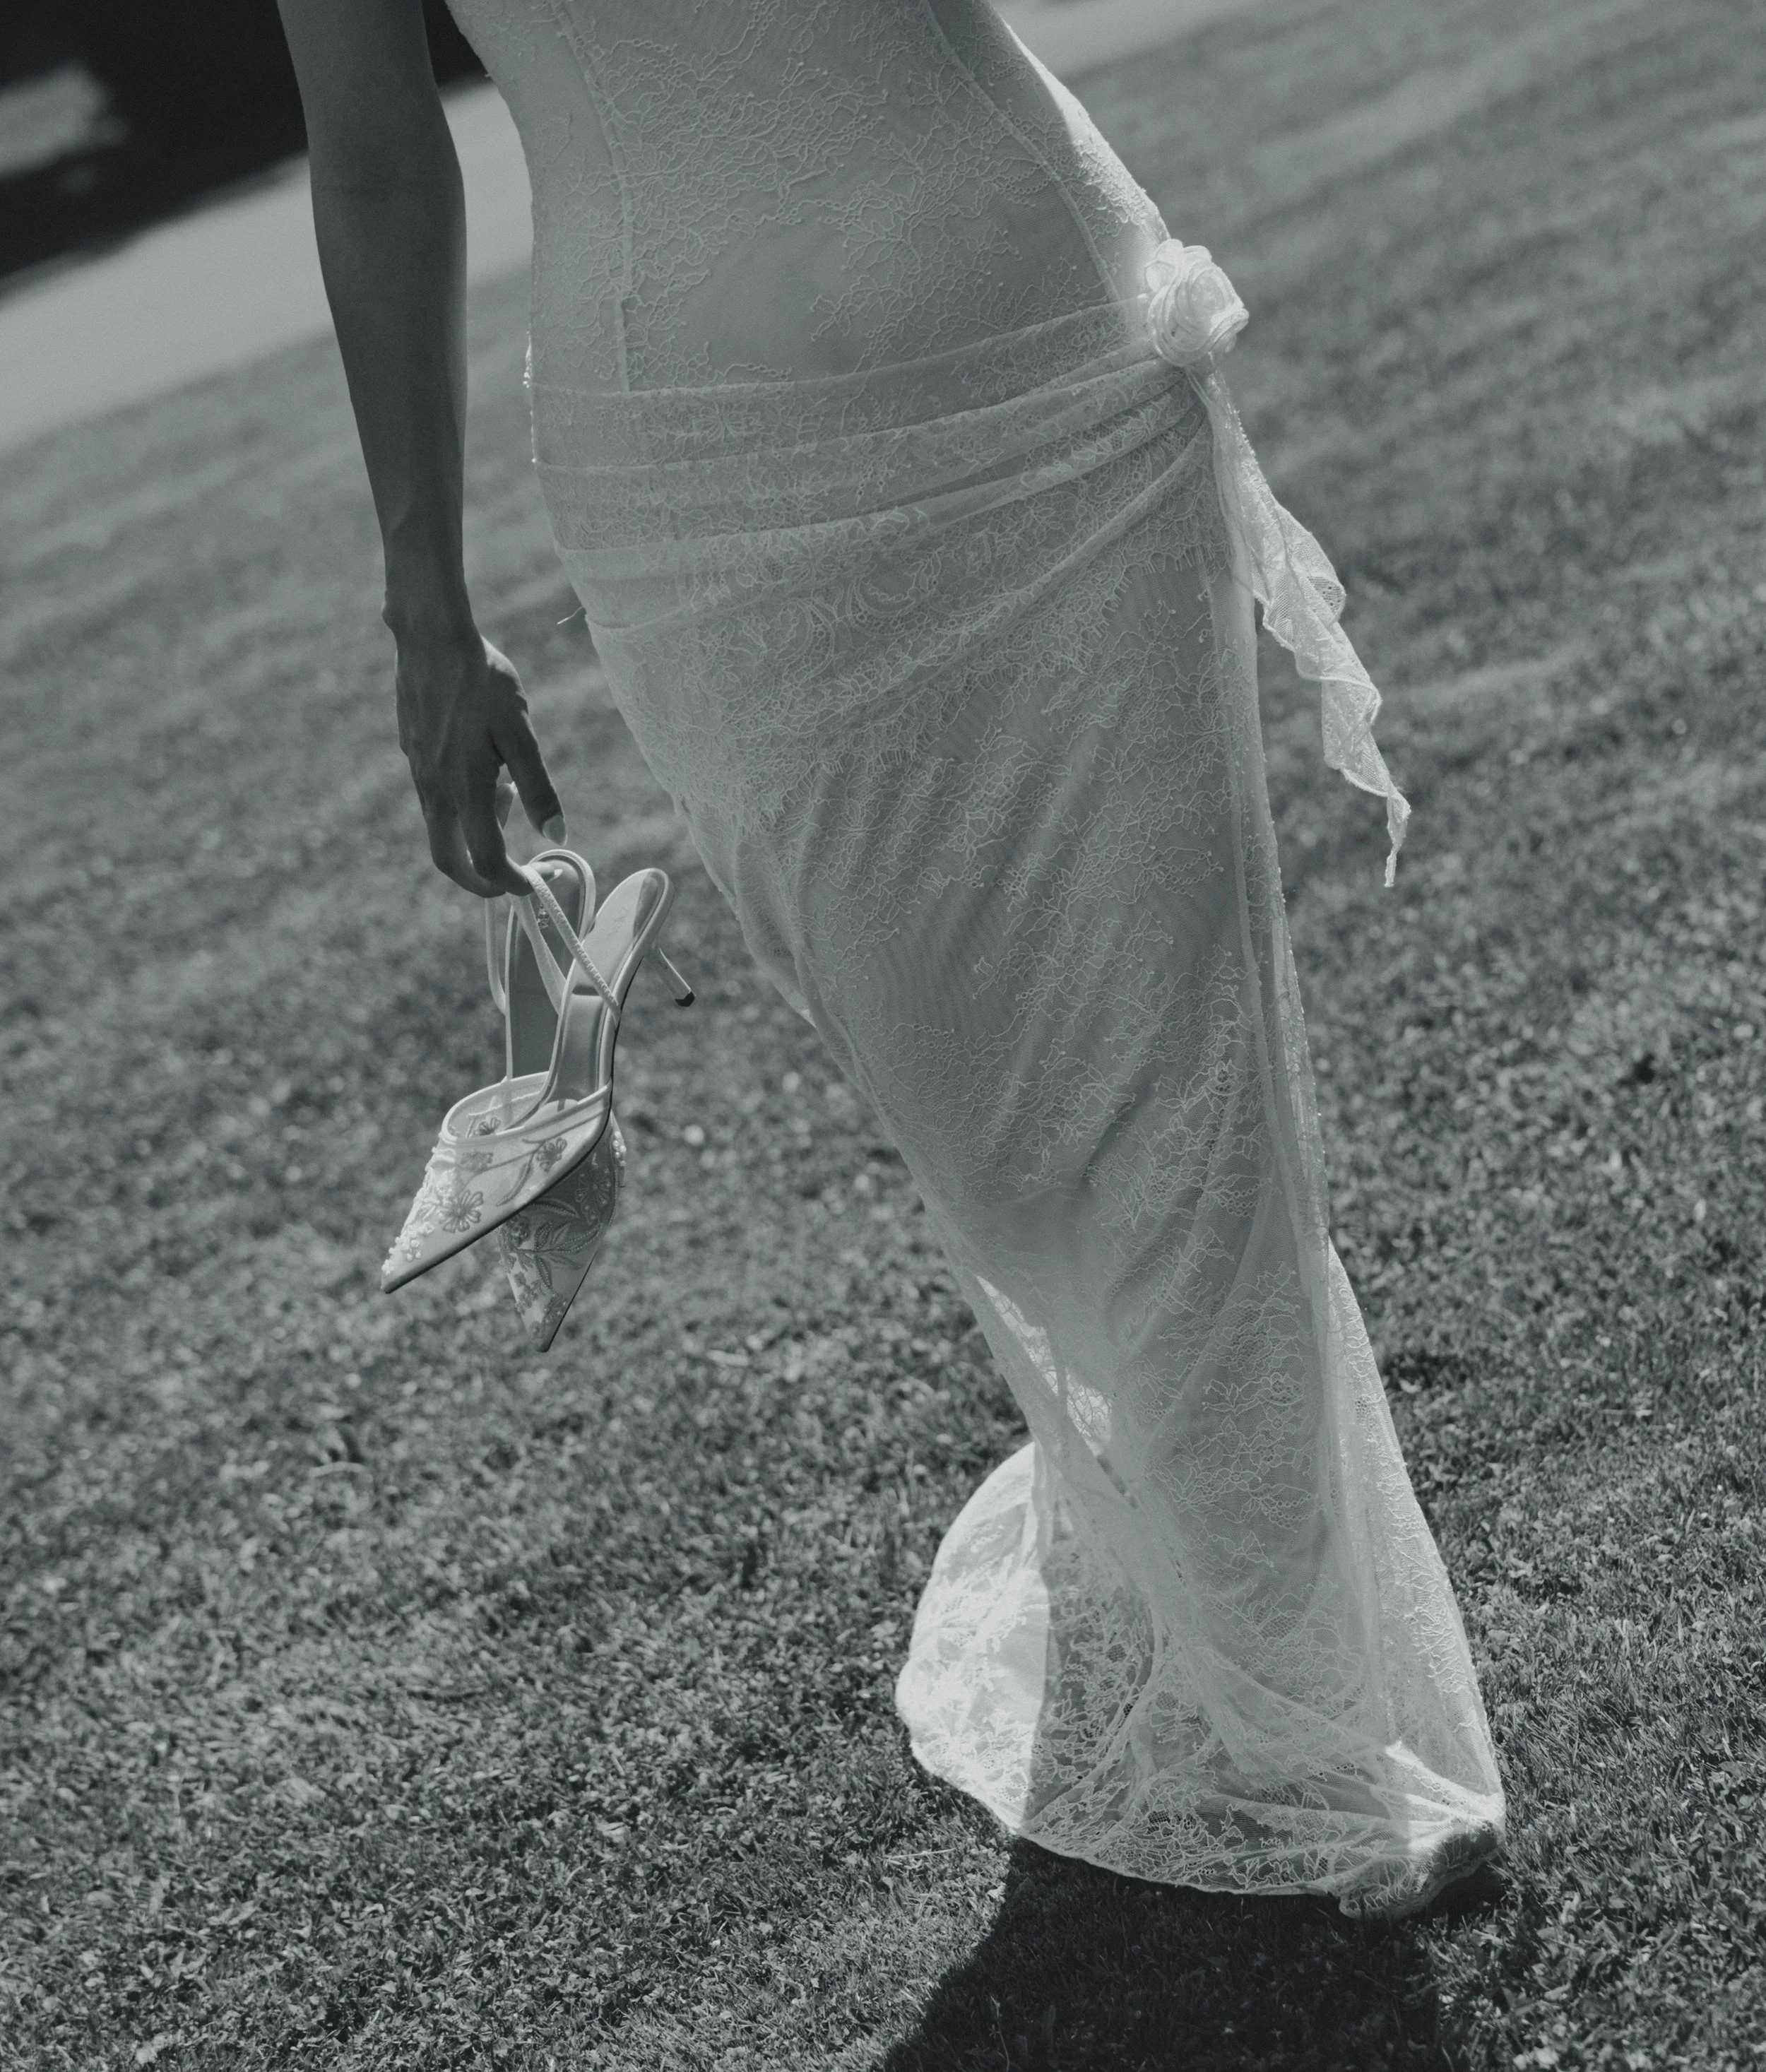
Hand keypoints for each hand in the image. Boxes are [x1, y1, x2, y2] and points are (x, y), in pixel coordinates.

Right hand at [392, 627, 564, 896]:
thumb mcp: (522, 735)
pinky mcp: (413, 753)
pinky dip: (462, 805)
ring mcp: (418, 772)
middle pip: (448, 859)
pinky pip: (435, 797)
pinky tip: (484, 766)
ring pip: (442, 827)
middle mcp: (433, 789)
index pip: (485, 861)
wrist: (432, 638)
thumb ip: (540, 790)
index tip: (533, 884)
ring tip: (507, 792)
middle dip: (480, 878)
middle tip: (514, 873)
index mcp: (463, 791)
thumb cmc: (483, 682)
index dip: (511, 883)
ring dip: (475, 832)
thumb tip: (558, 836)